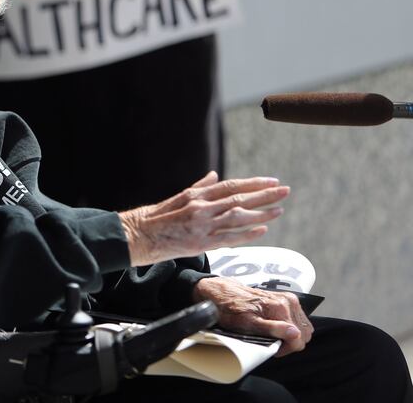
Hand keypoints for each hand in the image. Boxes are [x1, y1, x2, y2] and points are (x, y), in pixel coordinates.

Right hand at [119, 171, 288, 265]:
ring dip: (261, 214)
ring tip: (279, 209)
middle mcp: (200, 208)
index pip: (230, 186)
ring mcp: (201, 226)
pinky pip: (228, 238)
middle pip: (239, 200)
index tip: (271, 181)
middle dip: (265, 195)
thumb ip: (199, 187)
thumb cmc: (153, 217)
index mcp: (195, 195)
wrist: (136, 236)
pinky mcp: (199, 244)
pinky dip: (247, 234)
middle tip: (285, 190)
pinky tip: (262, 230)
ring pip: (237, 218)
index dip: (253, 183)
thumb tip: (215, 176)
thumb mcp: (176, 197)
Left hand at [193, 277, 312, 356]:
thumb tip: (294, 334)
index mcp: (281, 308)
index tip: (273, 348)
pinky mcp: (285, 298)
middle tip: (271, 341)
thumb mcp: (248, 324)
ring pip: (303, 327)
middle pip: (304, 334)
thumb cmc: (231, 309)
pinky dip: (290, 326)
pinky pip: (297, 319)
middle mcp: (288, 301)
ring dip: (291, 335)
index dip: (286, 349)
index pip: (299, 340)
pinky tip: (275, 326)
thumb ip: (273, 330)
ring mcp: (288, 298)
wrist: (222, 292)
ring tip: (272, 334)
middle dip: (290, 342)